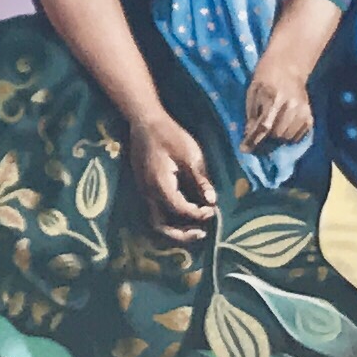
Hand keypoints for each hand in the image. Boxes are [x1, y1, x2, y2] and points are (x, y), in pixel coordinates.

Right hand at [127, 111, 216, 239]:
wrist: (145, 122)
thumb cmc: (170, 135)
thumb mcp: (191, 156)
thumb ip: (201, 181)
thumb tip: (212, 202)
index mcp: (160, 185)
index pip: (180, 210)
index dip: (198, 214)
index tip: (212, 211)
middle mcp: (148, 193)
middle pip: (161, 226)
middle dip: (182, 235)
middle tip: (202, 234)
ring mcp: (144, 191)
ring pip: (156, 221)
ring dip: (175, 228)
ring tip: (195, 228)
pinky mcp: (145, 188)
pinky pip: (156, 211)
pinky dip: (170, 218)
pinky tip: (185, 212)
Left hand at [241, 53, 315, 153]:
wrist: (288, 65)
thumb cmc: (266, 76)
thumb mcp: (253, 91)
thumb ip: (251, 113)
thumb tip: (249, 134)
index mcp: (274, 97)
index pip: (264, 125)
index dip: (253, 139)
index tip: (244, 148)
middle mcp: (291, 105)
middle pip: (277, 134)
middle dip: (266, 138)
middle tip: (260, 134)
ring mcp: (302, 110)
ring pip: (288, 136)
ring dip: (278, 137)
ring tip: (273, 129)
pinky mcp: (309, 114)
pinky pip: (299, 135)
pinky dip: (290, 135)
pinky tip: (284, 127)